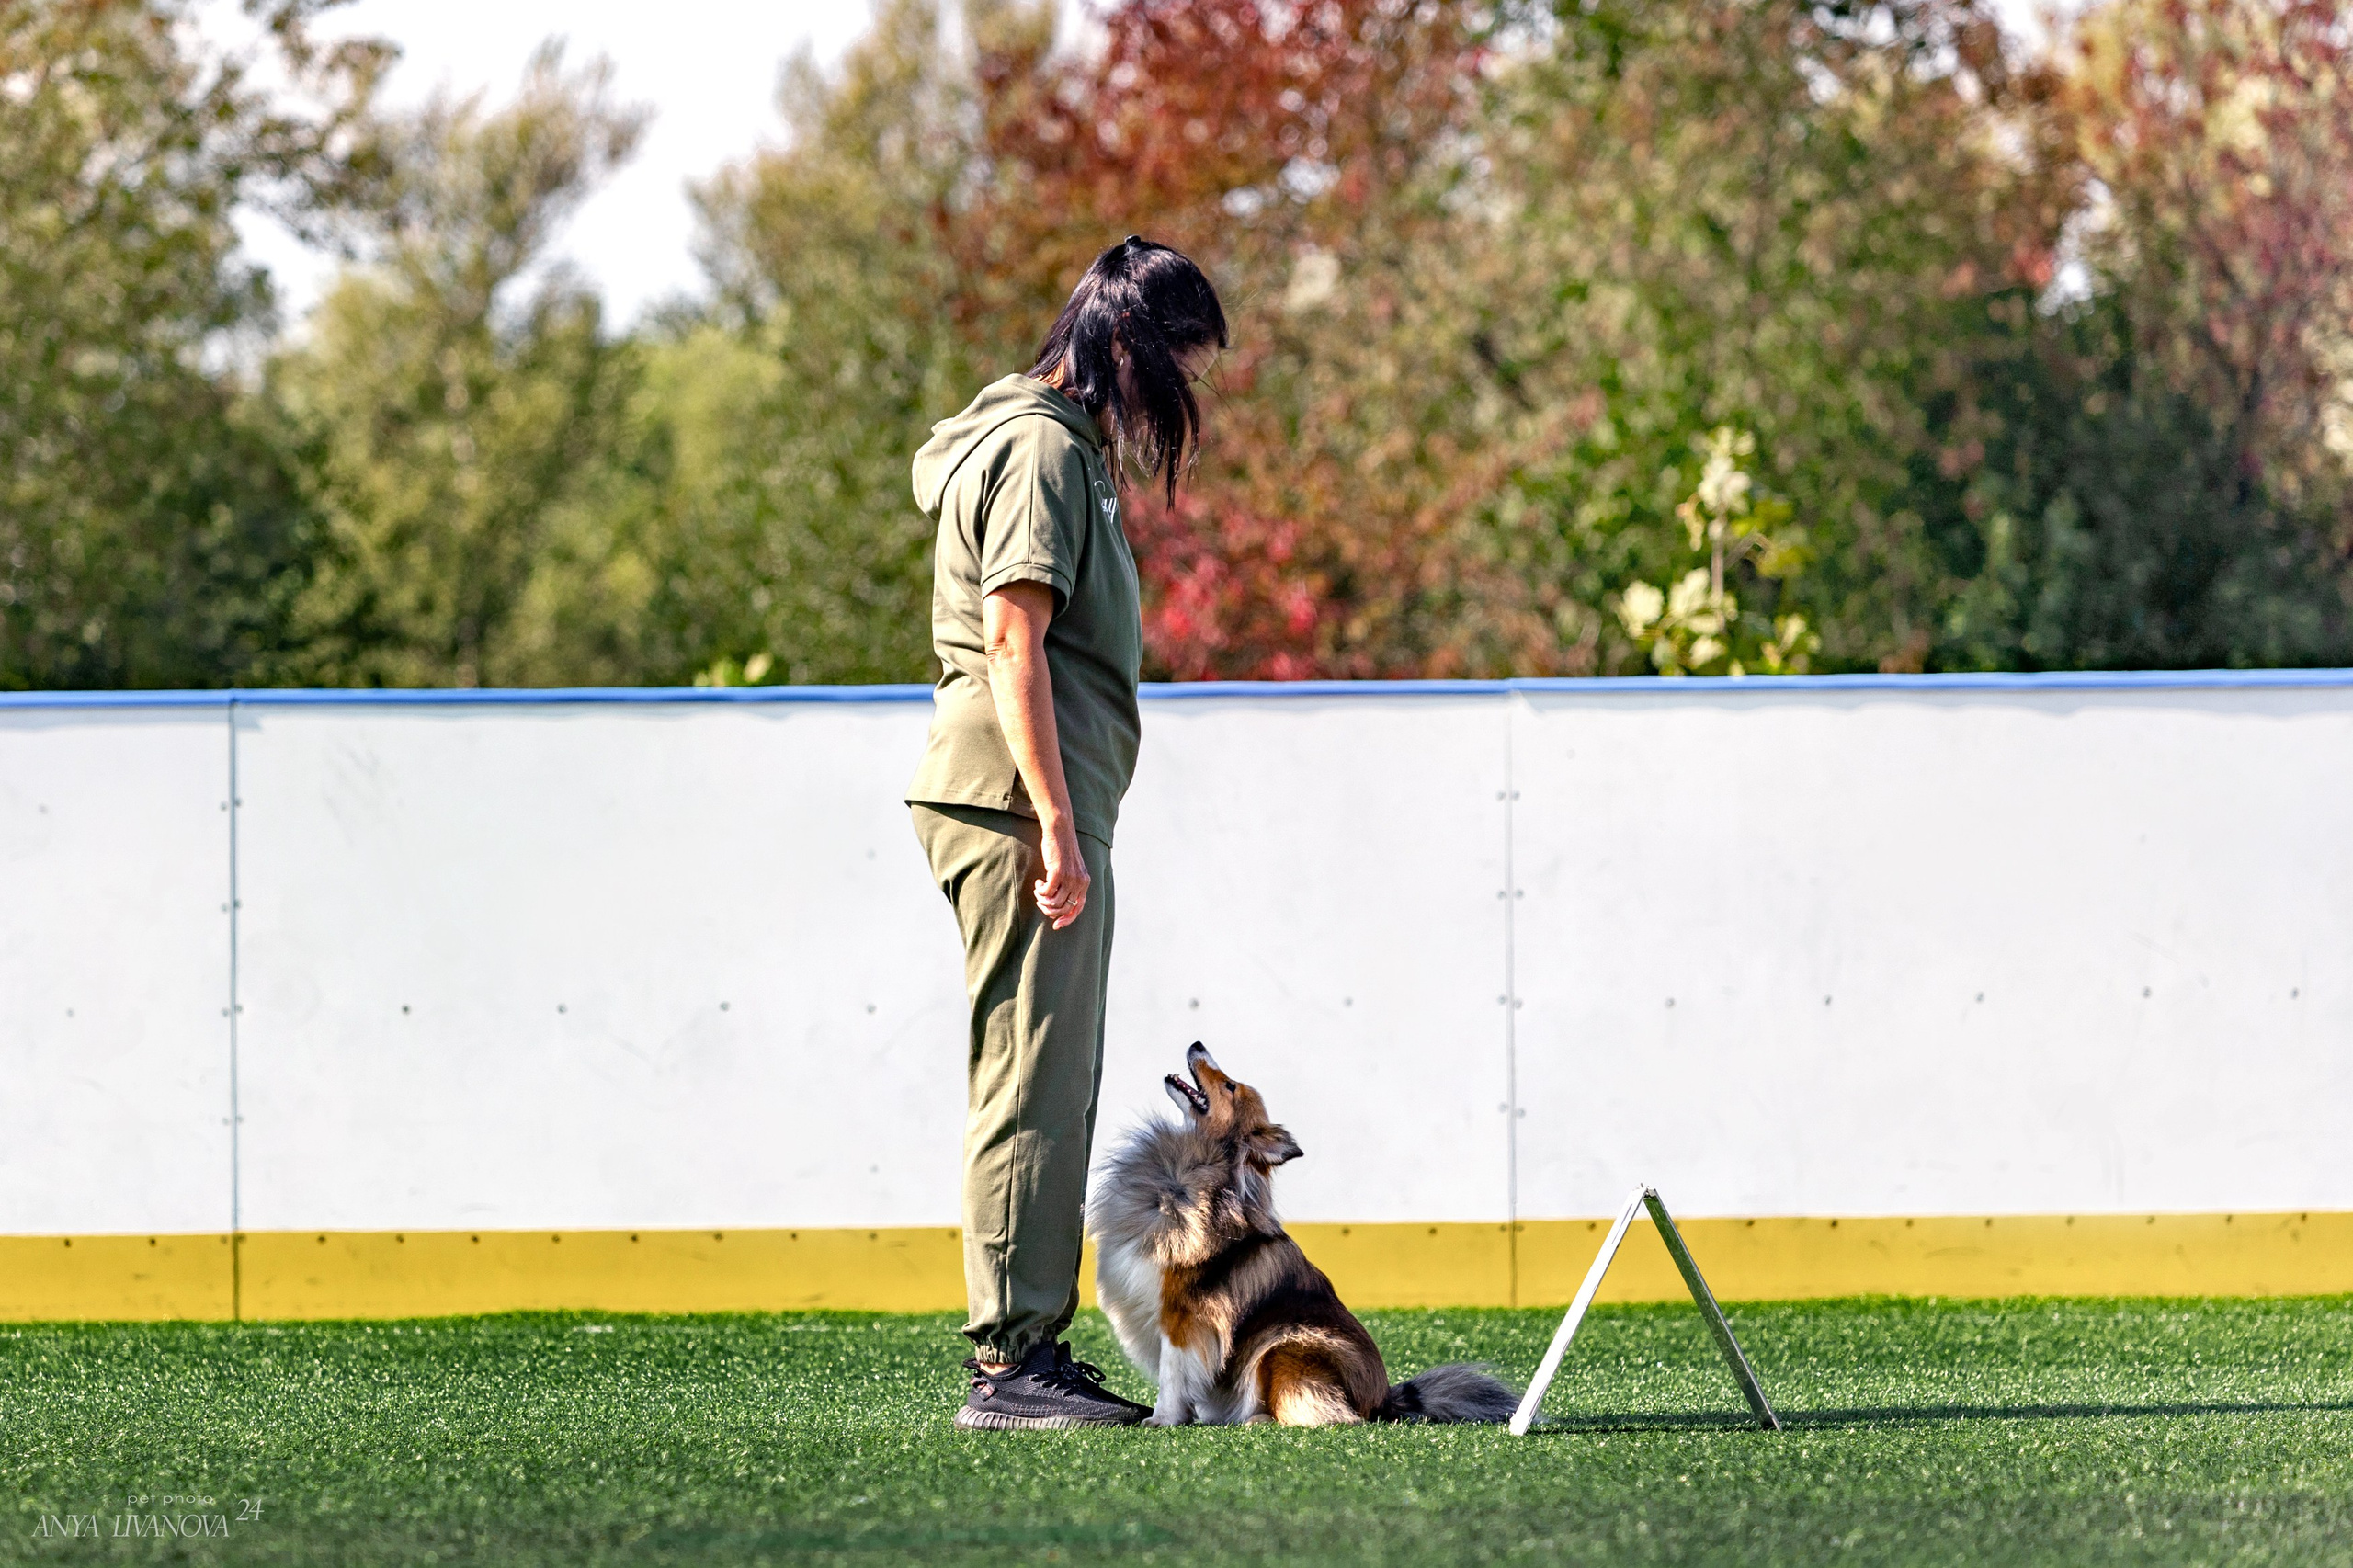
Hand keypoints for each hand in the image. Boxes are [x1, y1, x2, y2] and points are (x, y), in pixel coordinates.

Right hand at [1034, 815, 1089, 929]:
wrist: (1060, 832)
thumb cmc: (1062, 851)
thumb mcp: (1071, 869)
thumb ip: (1069, 884)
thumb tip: (1058, 906)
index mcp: (1084, 883)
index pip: (1078, 908)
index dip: (1067, 919)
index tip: (1055, 925)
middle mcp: (1079, 882)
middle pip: (1064, 909)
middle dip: (1049, 910)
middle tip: (1041, 902)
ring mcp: (1069, 878)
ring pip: (1054, 903)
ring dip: (1042, 900)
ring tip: (1039, 891)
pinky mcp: (1058, 873)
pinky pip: (1046, 893)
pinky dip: (1040, 891)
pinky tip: (1038, 882)